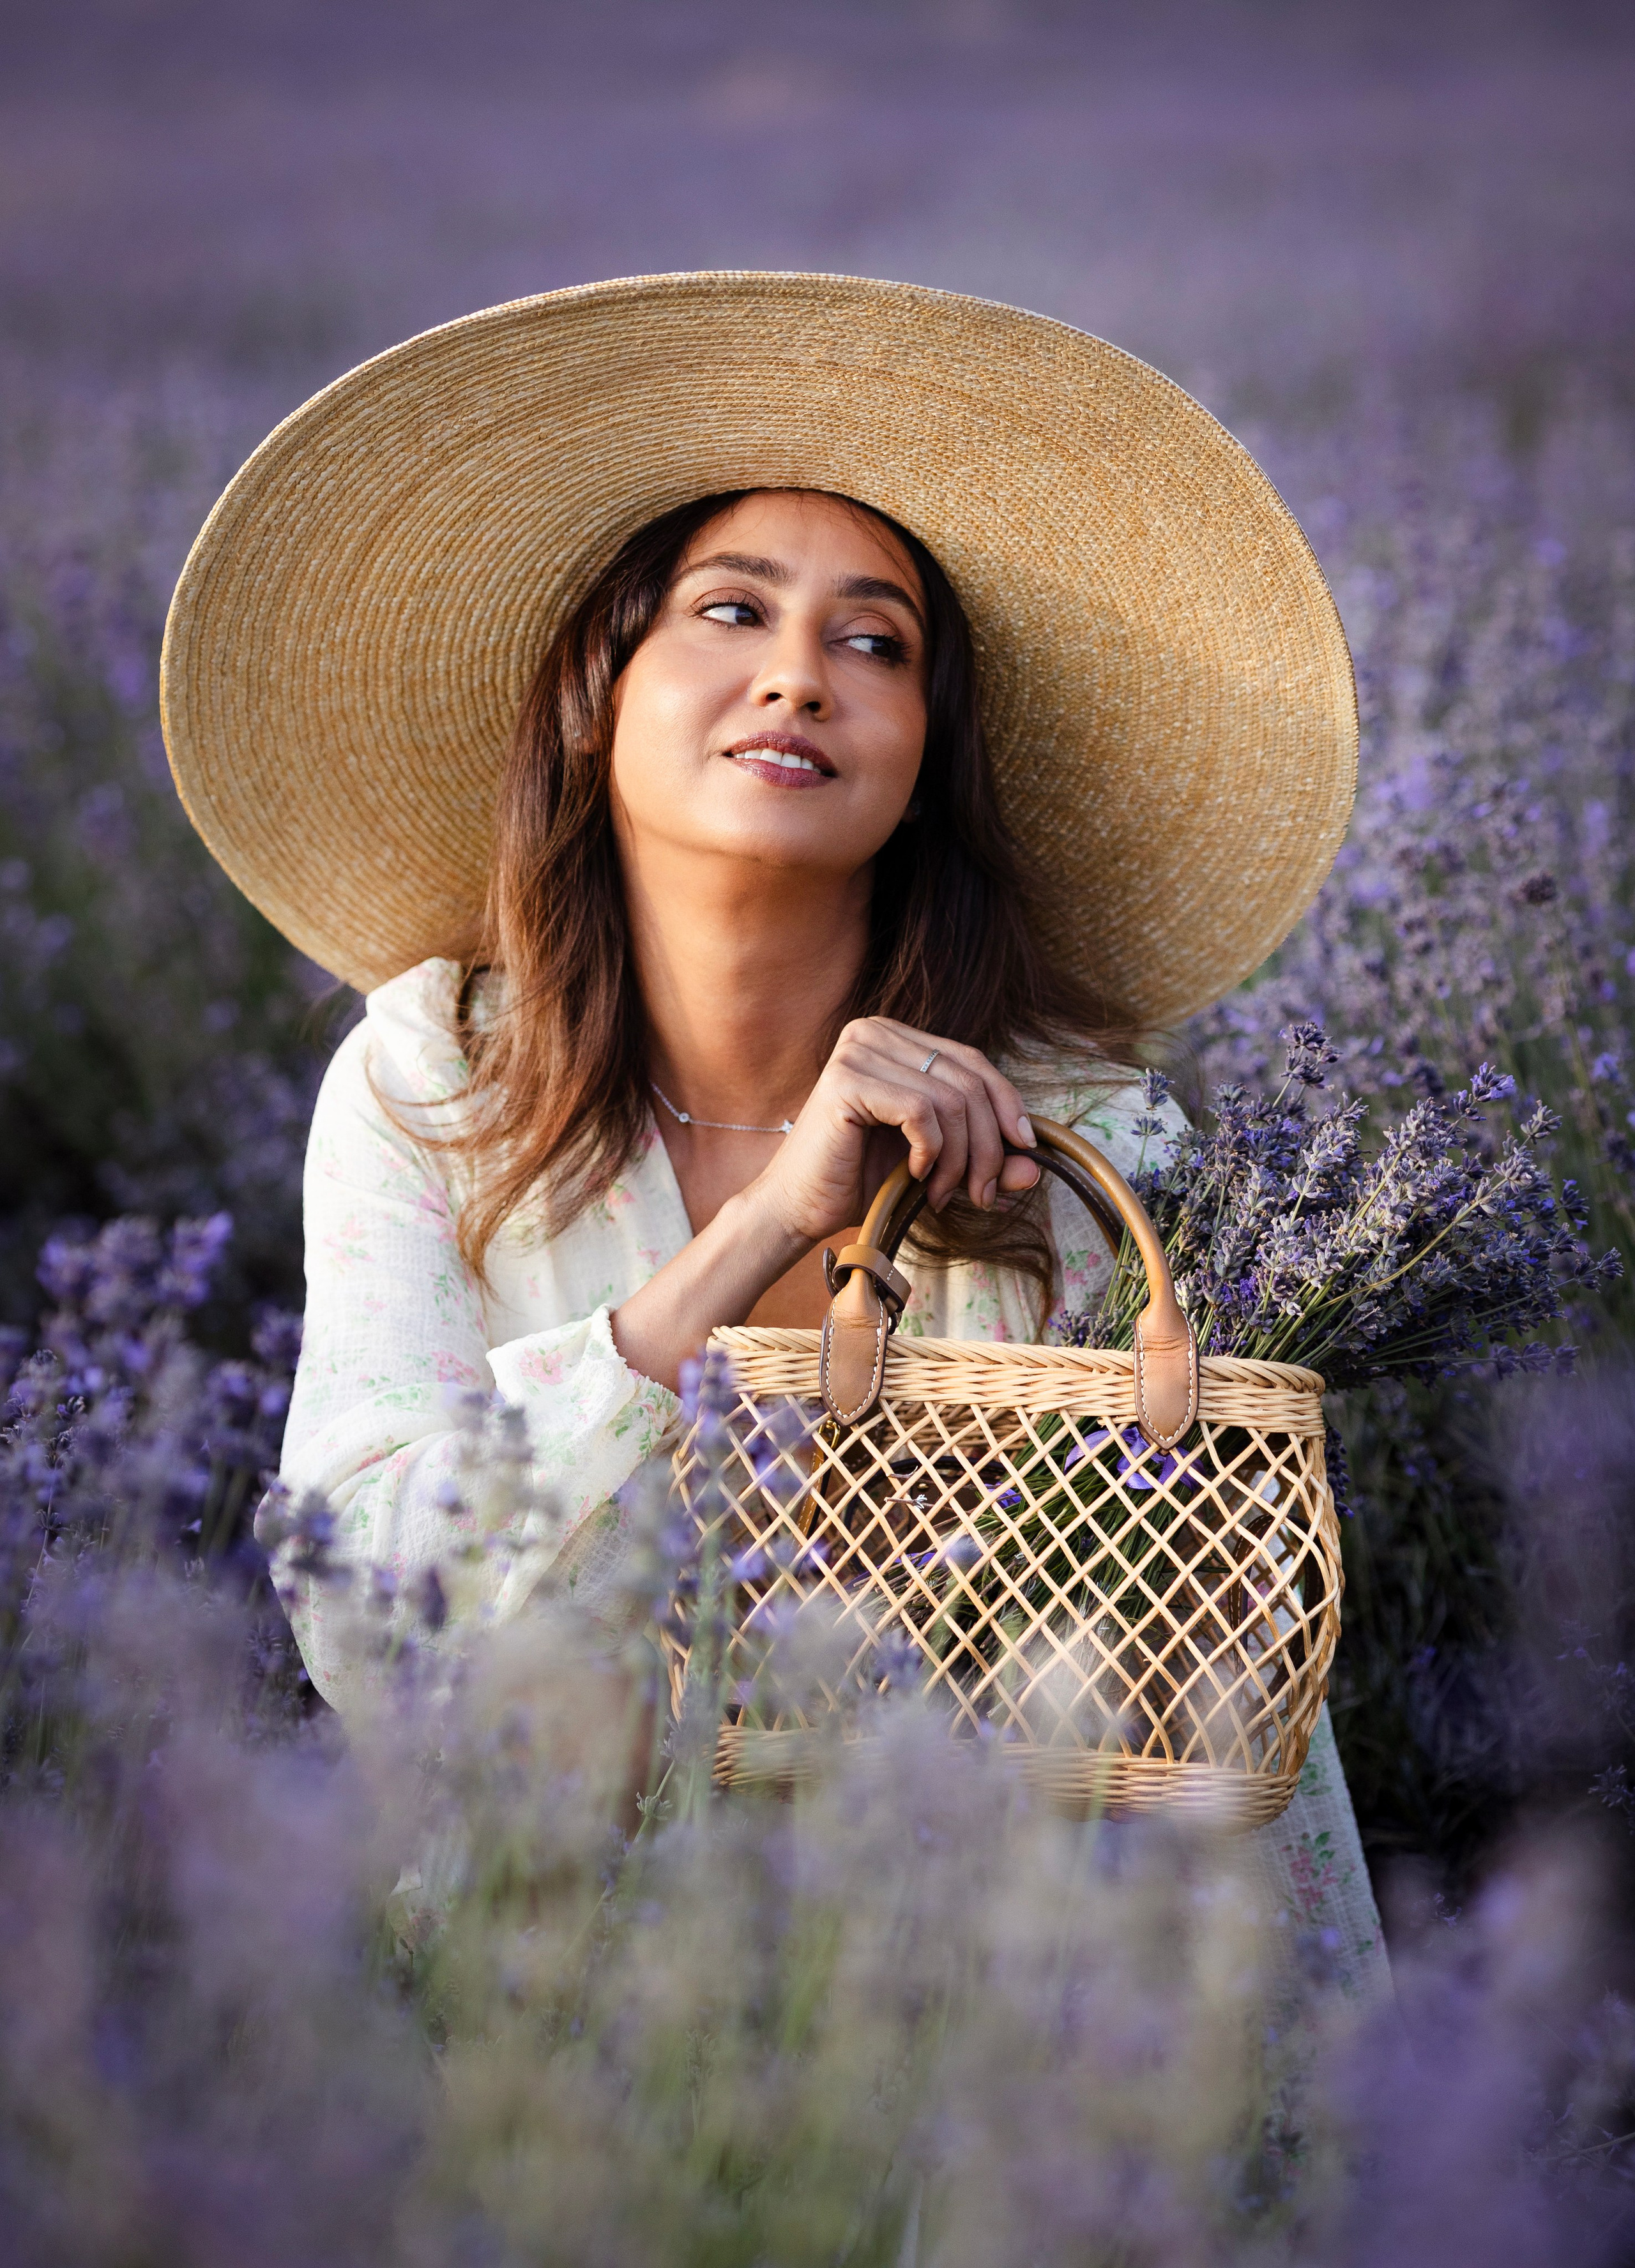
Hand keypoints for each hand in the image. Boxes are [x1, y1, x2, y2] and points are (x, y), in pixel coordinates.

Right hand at [744, 1016, 1039, 1246]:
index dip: (1007, 1103)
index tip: (1025, 1149)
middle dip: (988, 1144)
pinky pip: (921, 1110)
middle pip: (968, 1080)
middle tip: (983, 1193)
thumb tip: (1037, 1166)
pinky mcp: (847, 1079)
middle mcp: (875, 1032)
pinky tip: (917, 1175)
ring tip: (946, 1193)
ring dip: (960, 1157)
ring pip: (950, 1098)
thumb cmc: (863, 1180)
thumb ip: (984, 1158)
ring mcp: (857, 1051)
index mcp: (895, 1039)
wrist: (799, 1207)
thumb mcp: (939, 1164)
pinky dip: (932, 1151)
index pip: (973, 1061)